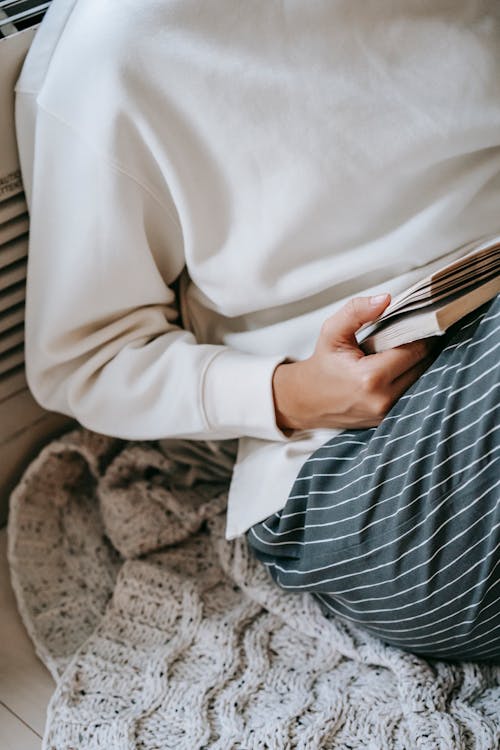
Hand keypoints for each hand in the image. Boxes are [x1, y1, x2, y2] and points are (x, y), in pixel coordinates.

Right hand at [272, 294, 436, 431]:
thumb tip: (386, 299)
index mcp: (370, 378)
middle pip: (424, 365)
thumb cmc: (322, 365)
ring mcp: (387, 413)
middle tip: (409, 333)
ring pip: (422, 380)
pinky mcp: (389, 419)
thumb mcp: (332, 331)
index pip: (415, 349)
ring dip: (417, 363)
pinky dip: (409, 378)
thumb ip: (357, 311)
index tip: (415, 321)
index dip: (419, 332)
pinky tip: (397, 367)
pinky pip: (411, 392)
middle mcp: (382, 399)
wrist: (307, 400)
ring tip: (402, 349)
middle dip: (420, 346)